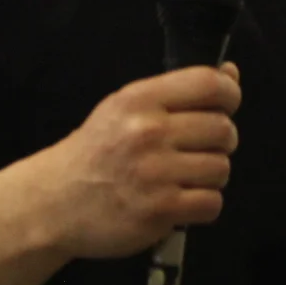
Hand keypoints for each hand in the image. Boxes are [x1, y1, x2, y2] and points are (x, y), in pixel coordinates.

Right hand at [38, 64, 241, 260]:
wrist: (54, 202)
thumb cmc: (96, 151)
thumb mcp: (124, 108)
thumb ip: (176, 92)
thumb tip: (231, 74)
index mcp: (140, 99)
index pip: (209, 83)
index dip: (230, 93)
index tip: (226, 106)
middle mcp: (149, 131)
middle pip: (223, 129)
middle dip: (220, 141)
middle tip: (198, 150)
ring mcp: (155, 173)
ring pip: (221, 168)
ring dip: (211, 176)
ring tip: (185, 178)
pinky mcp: (160, 211)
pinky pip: (211, 203)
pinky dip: (202, 206)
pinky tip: (180, 201)